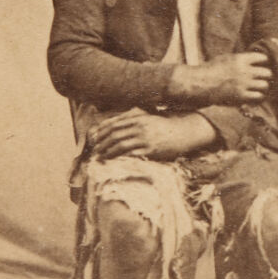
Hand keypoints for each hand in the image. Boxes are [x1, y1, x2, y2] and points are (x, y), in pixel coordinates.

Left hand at [91, 109, 216, 160]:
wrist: (182, 132)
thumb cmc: (163, 125)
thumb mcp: (148, 117)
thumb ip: (132, 117)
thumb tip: (115, 122)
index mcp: (138, 118)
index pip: (114, 124)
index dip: (102, 131)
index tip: (94, 137)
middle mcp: (140, 127)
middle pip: (115, 135)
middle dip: (102, 142)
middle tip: (94, 149)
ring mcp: (145, 139)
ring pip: (120, 145)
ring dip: (108, 152)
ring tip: (101, 157)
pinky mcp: (150, 150)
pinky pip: (131, 154)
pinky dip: (120, 158)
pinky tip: (114, 161)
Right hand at [168, 52, 271, 106]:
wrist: (200, 83)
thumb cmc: (210, 70)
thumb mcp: (226, 59)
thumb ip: (240, 59)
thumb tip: (252, 60)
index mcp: (241, 59)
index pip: (263, 58)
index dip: (264, 62)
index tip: (262, 65)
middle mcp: (245, 71)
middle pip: (267, 73)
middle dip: (265, 76)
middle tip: (261, 79)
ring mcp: (244, 84)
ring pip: (265, 85)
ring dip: (262, 87)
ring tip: (257, 88)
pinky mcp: (241, 96)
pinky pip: (258, 97)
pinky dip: (258, 97)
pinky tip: (253, 97)